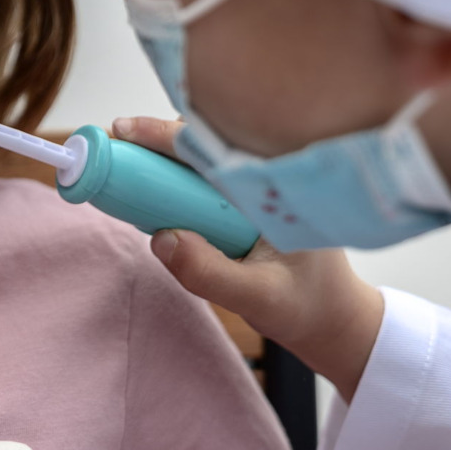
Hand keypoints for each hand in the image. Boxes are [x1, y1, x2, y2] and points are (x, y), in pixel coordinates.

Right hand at [111, 116, 385, 401]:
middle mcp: (271, 174)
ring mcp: (260, 183)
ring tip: (128, 157)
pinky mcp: (249, 196)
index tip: (123, 130)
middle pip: (206, 135)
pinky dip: (177, 168)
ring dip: (166, 149)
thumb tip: (160, 238)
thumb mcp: (258, 298)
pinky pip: (207, 170)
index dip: (164, 133)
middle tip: (114, 140)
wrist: (336, 320)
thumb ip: (209, 273)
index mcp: (279, 186)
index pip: (214, 145)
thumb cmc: (307, 306)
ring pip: (206, 149)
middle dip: (159, 132)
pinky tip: (154, 178)